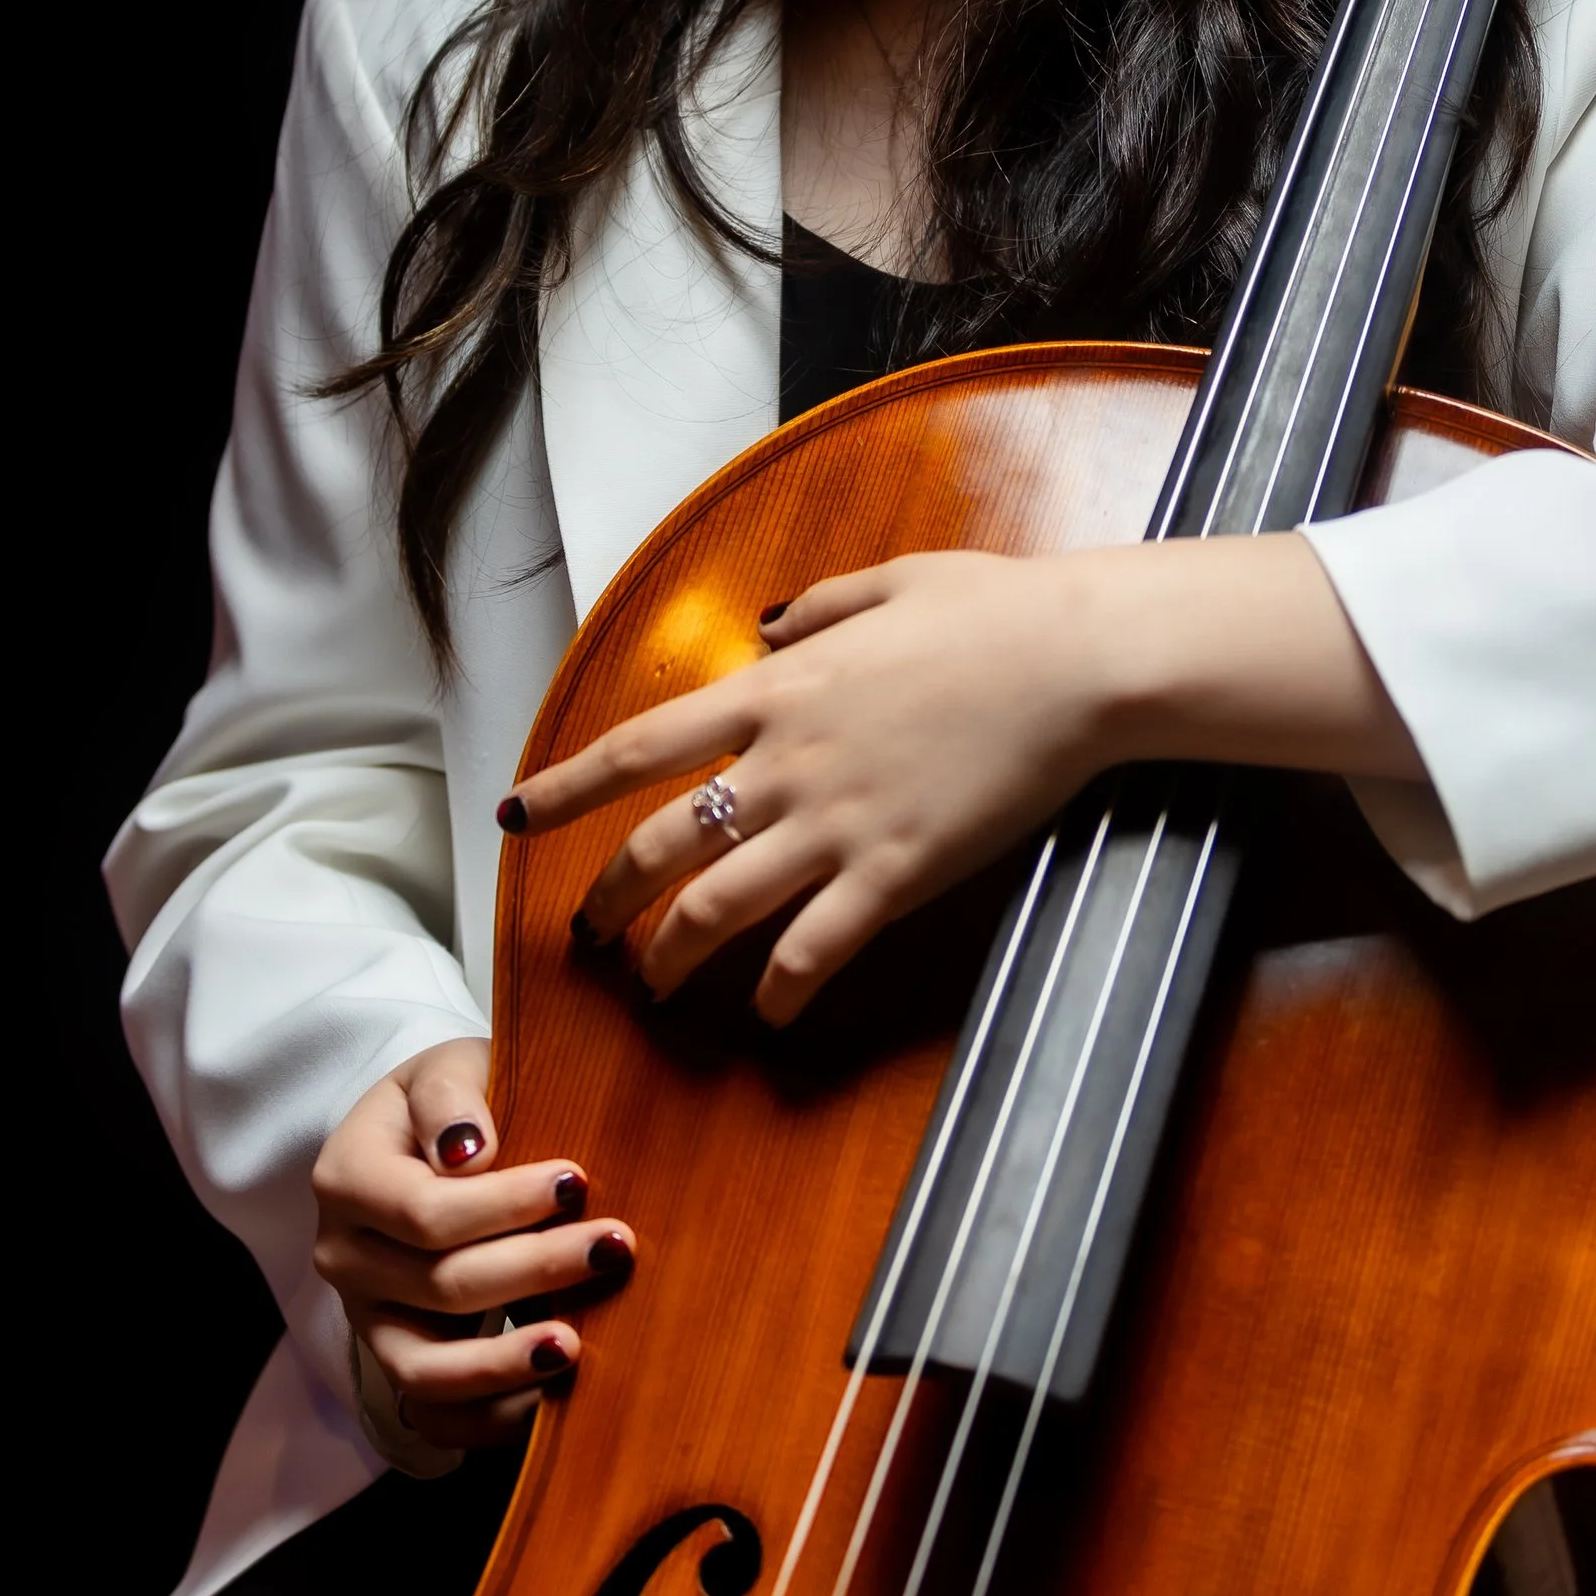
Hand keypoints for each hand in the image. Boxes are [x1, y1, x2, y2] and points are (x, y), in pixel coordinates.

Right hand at [310, 1037, 637, 1450]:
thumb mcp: (445, 1068)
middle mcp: (345, 1256)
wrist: (426, 1139)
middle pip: (439, 1284)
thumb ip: (451, 1096)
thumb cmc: (449, 1100)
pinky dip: (488, 1417)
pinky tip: (549, 1396)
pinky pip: (434, 1414)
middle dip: (534, 1268)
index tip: (576, 1182)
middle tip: (612, 1248)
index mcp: (347, 1178)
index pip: (425, 1211)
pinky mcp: (398, 1358)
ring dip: (505, 1360)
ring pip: (426, 1367)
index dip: (503, 1204)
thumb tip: (469, 1151)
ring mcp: (367, 1316)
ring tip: (575, 1345)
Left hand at [501, 534, 1417, 1026]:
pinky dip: (780, 989)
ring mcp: (839, 822)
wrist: (1077, 659)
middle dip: (613, 900)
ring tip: (656, 988)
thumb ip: (818, 606)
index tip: (517, 818)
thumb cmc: (995, 610)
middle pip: (664, 845)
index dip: (568, 788)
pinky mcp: (897, 872)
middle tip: (593, 936)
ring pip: (719, 908)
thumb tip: (767, 626)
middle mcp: (788, 761)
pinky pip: (814, 949)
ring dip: (674, 958)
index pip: (640, 748)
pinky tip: (770, 1015)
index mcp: (778, 689)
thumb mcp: (891, 580)